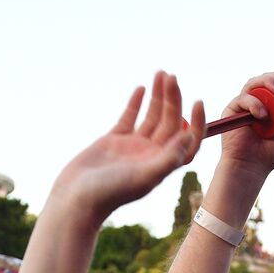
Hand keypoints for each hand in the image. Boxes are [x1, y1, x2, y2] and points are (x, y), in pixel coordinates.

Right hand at [52, 72, 203, 219]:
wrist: (76, 199)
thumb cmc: (110, 194)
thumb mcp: (143, 177)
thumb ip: (168, 158)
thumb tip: (189, 135)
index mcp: (163, 164)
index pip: (188, 140)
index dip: (196, 122)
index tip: (196, 101)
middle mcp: (151, 155)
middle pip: (170, 122)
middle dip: (173, 99)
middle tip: (171, 77)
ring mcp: (133, 146)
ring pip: (152, 116)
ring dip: (158, 96)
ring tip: (161, 73)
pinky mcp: (114, 140)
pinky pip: (130, 117)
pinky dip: (136, 102)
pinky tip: (141, 88)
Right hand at [218, 71, 273, 176]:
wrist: (252, 166)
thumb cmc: (273, 153)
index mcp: (273, 103)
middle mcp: (259, 100)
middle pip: (267, 78)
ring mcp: (245, 104)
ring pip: (254, 82)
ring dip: (268, 82)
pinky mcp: (233, 109)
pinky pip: (243, 99)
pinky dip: (254, 103)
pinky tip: (263, 114)